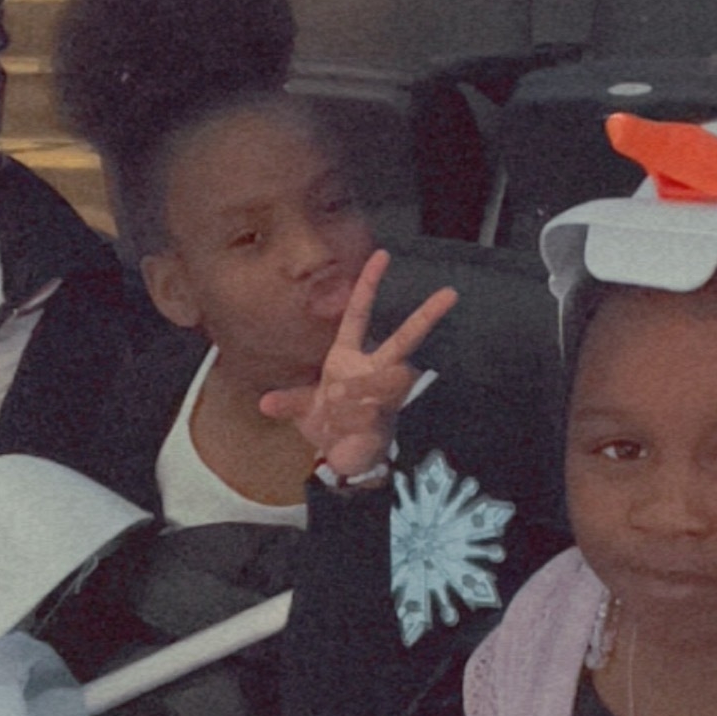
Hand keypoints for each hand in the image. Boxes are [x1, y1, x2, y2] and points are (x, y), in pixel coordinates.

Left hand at [259, 250, 456, 479]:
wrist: (344, 461)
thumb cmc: (329, 425)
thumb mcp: (303, 409)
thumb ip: (288, 401)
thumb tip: (265, 402)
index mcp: (350, 356)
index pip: (359, 314)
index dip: (369, 285)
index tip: (382, 255)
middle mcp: (374, 368)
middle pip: (405, 338)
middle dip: (427, 316)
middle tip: (450, 292)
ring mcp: (385, 392)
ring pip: (378, 380)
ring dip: (351, 398)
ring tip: (337, 413)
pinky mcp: (388, 415)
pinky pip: (366, 411)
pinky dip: (348, 421)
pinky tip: (348, 429)